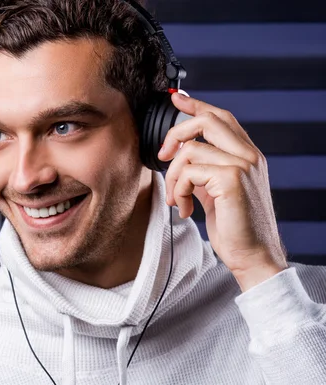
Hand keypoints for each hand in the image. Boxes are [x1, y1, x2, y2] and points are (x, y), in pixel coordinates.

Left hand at [158, 92, 287, 291]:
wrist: (253, 256)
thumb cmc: (234, 228)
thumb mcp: (216, 192)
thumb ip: (204, 171)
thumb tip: (180, 154)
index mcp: (247, 156)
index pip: (222, 117)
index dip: (197, 105)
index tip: (176, 98)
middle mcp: (249, 156)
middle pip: (207, 120)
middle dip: (175, 133)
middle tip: (162, 157)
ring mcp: (243, 165)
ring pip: (190, 150)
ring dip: (173, 178)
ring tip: (178, 200)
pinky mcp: (231, 180)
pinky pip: (189, 172)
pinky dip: (179, 190)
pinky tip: (186, 210)